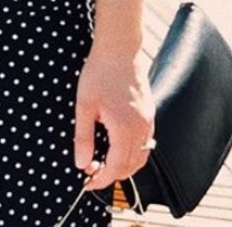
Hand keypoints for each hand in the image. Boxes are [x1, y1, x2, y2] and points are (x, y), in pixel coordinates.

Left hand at [73, 48, 154, 190]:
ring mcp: (148, 120)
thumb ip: (83, 137)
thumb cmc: (100, 72)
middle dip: (113, 174)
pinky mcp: (150, 112)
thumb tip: (81, 163)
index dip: (102, 179)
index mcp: (125, 128)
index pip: (116, 167)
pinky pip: (146, 142)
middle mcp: (142, 128)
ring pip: (142, 155)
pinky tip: (117, 144)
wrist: (119, 47)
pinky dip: (133, 151)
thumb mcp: (84, 105)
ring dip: (124, 165)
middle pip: (132, 166)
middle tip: (93, 172)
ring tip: (103, 161)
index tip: (88, 183)